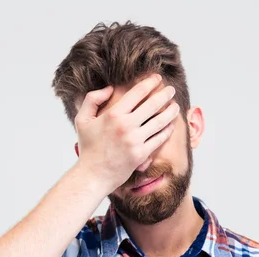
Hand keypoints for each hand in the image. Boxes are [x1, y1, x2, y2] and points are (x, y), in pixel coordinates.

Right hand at [74, 74, 179, 193]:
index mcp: (113, 114)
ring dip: (170, 111)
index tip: (157, 78)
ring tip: (175, 106)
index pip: (137, 93)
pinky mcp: (142, 154)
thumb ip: (92, 99)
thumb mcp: (82, 120)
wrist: (93, 175)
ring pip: (160, 121)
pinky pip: (159, 139)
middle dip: (165, 94)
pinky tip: (170, 125)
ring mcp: (135, 140)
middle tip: (171, 90)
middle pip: (153, 104)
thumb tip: (110, 88)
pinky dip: (167, 130)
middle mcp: (126, 126)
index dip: (150, 83)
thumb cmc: (88, 147)